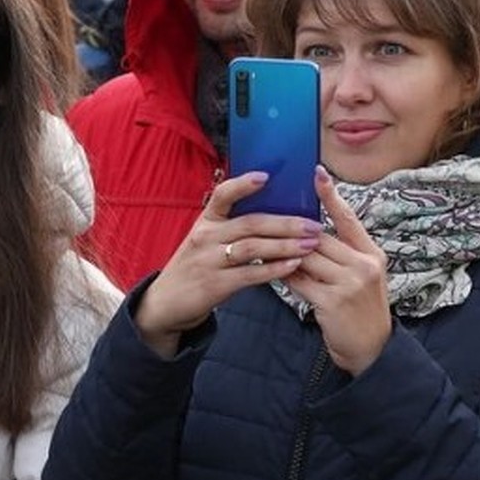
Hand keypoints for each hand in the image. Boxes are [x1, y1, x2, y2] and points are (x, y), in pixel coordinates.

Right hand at [135, 172, 322, 356]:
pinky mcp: (215, 284)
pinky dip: (273, 269)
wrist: (166, 303)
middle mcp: (206, 237)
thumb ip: (231, 228)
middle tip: (313, 224)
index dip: (243, 185)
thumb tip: (273, 214)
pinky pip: (249, 274)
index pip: (222, 195)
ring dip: (285, 245)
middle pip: (250, 223)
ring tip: (310, 244)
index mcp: (205, 221)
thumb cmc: (194, 267)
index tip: (266, 176)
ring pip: (252, 247)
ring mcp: (209, 260)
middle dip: (285, 223)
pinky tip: (293, 266)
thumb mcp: (205, 241)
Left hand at [283, 167, 391, 375]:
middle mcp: (364, 265)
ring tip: (261, 244)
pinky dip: (282, 275)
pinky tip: (269, 271)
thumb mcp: (361, 276)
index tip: (317, 172)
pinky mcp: (332, 302)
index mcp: (372, 253)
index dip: (331, 195)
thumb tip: (306, 231)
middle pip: (318, 238)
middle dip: (291, 232)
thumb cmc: (361, 308)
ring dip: (282, 253)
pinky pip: (298, 281)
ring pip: (305, 258)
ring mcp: (349, 284)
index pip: (348, 218)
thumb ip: (341, 254)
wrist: (371, 349)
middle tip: (265, 217)